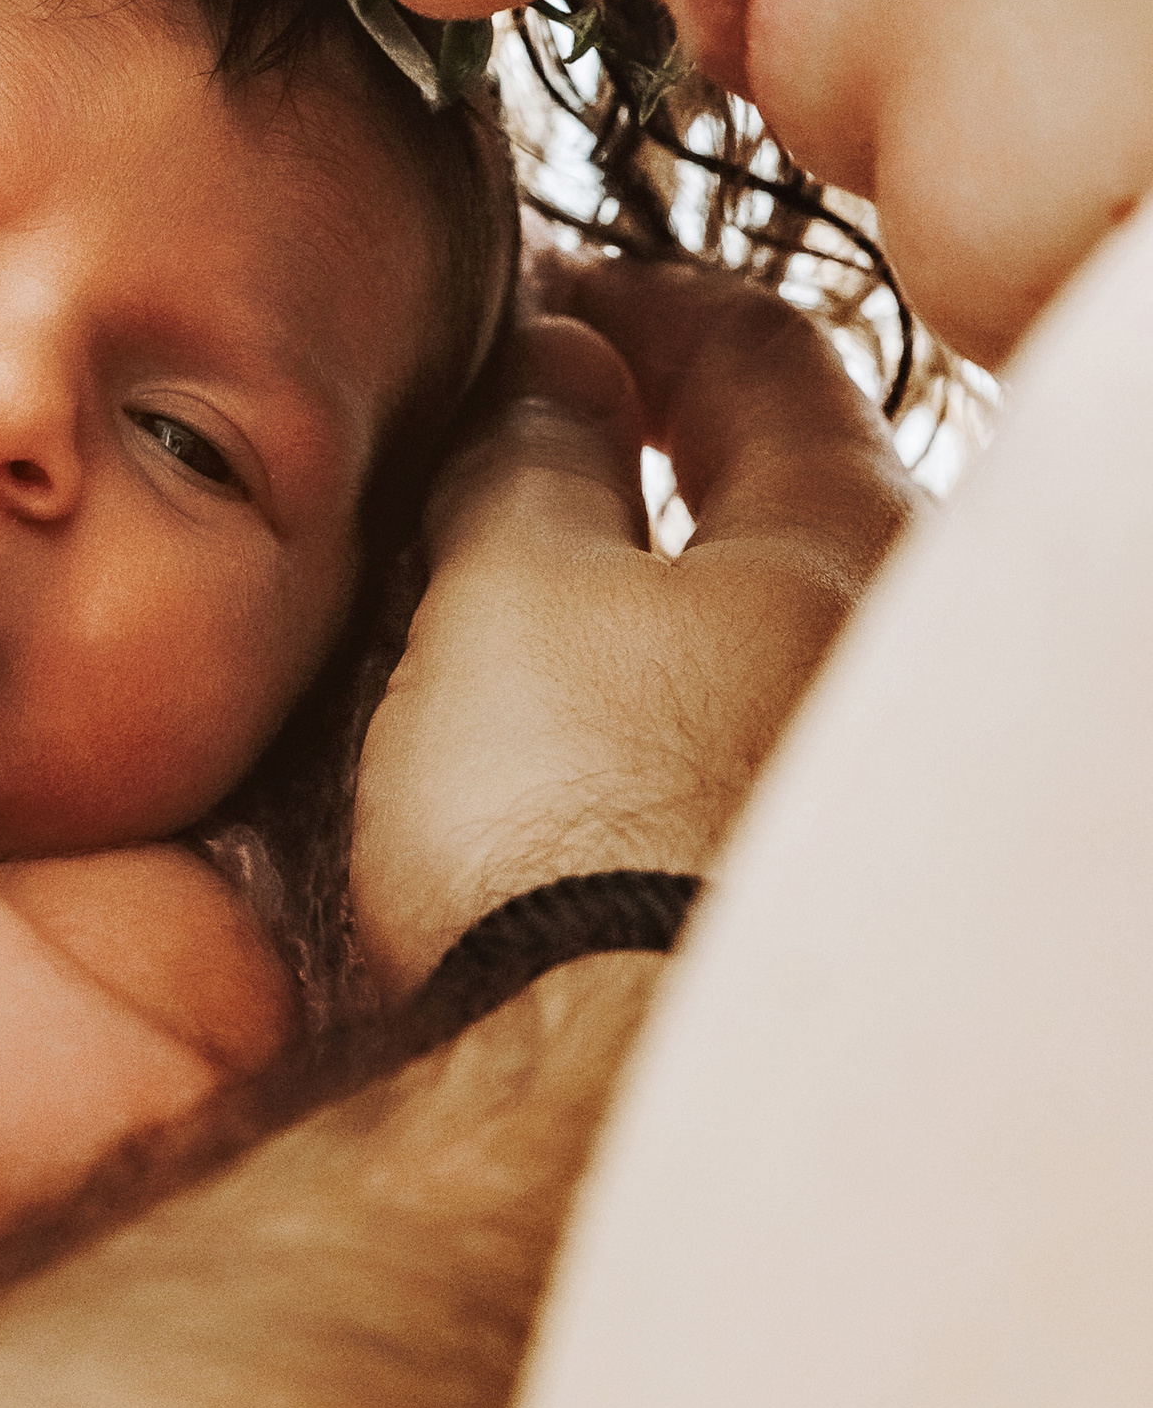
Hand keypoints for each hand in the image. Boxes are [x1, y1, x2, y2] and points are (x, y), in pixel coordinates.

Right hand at [349, 259, 918, 999]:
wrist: (585, 1108)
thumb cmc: (572, 833)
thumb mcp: (512, 580)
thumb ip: (535, 446)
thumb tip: (557, 363)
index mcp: (851, 533)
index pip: (763, 341)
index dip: (639, 299)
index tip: (551, 304)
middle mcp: (896, 651)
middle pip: (787, 489)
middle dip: (663, 447)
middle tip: (540, 435)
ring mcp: (860, 785)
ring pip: (763, 630)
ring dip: (657, 587)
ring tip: (525, 597)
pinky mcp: (797, 899)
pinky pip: (729, 750)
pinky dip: (656, 708)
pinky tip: (565, 748)